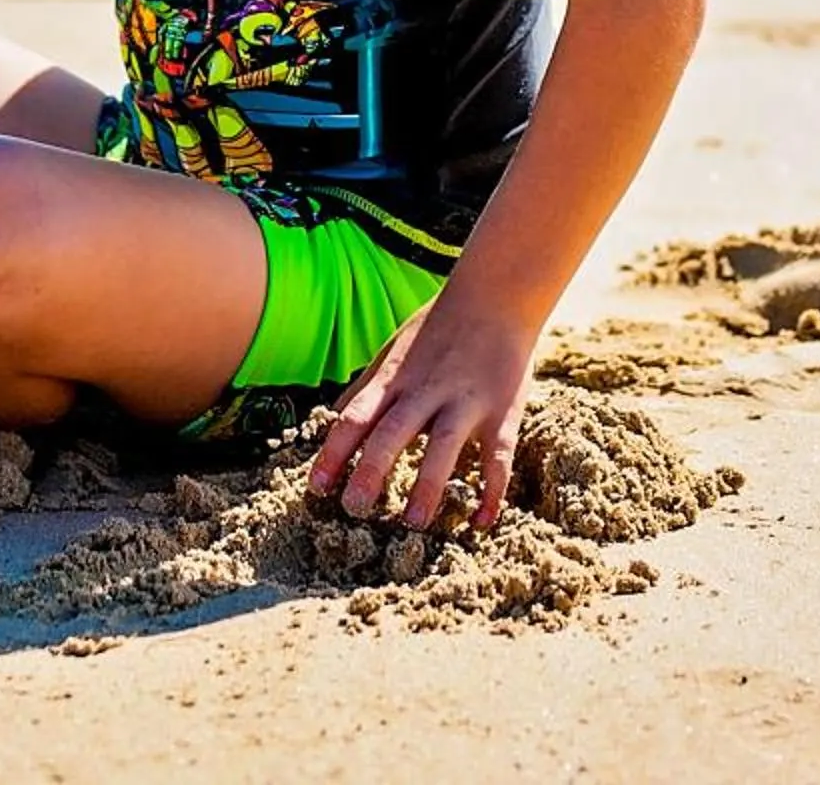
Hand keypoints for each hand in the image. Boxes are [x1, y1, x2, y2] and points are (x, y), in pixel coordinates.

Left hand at [305, 298, 535, 530]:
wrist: (497, 295)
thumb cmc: (438, 326)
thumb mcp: (393, 349)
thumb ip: (365, 385)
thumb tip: (332, 416)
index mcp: (394, 379)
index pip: (355, 418)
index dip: (333, 453)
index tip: (316, 488)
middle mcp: (425, 391)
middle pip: (391, 432)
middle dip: (370, 471)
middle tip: (354, 510)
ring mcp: (465, 402)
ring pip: (443, 447)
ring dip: (427, 486)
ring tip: (412, 522)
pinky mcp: (503, 413)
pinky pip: (498, 458)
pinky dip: (491, 492)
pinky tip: (481, 523)